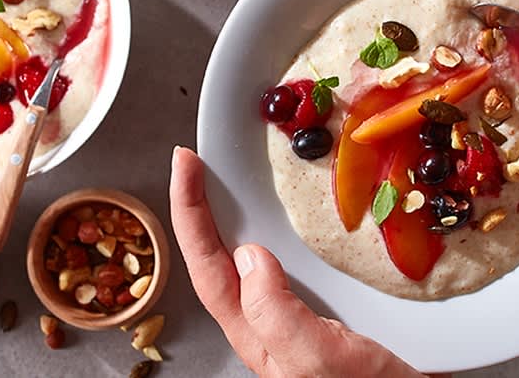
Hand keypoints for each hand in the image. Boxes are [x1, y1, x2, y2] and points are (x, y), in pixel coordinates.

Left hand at [169, 147, 427, 377]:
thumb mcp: (314, 359)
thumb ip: (275, 312)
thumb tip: (248, 254)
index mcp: (255, 330)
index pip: (207, 264)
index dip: (190, 212)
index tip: (186, 164)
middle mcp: (269, 320)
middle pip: (221, 255)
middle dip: (206, 206)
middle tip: (200, 161)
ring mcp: (299, 315)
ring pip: (260, 255)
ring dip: (246, 214)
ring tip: (241, 177)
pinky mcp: (332, 310)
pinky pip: (300, 261)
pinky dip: (295, 231)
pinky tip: (312, 218)